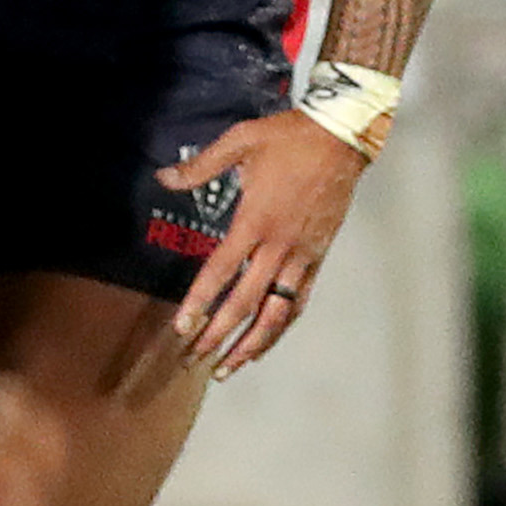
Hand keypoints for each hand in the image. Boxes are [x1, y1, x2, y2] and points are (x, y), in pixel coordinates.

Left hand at [160, 112, 366, 377]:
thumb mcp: (239, 140)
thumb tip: (163, 177)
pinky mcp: (319, 257)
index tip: (182, 328)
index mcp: (255, 221)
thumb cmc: (288, 138)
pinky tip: (265, 342)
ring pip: (276, 312)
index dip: (200, 303)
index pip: (221, 272)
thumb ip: (200, 165)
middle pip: (245, 303)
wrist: (342, 137)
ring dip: (251, 343)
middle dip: (218, 335)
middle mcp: (278, 246)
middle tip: (193, 359)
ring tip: (228, 367)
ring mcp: (302, 255)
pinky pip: (299, 300)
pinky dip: (281, 325)